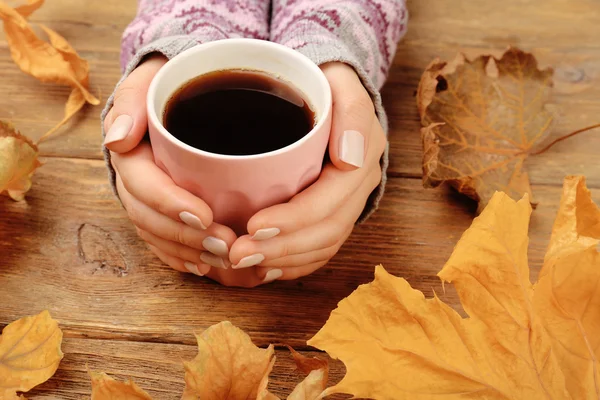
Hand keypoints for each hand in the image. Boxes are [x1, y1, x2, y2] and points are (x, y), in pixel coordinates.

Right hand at [105, 55, 238, 280]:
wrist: (176, 94)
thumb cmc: (168, 83)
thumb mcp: (151, 79)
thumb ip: (133, 101)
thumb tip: (118, 139)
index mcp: (129, 153)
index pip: (144, 184)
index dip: (170, 204)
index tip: (204, 216)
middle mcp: (133, 181)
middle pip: (150, 219)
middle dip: (186, 237)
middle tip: (226, 246)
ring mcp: (145, 200)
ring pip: (158, 236)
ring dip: (189, 253)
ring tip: (225, 260)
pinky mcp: (160, 211)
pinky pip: (162, 243)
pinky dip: (181, 258)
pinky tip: (206, 267)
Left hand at [229, 62, 385, 283]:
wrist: (331, 93)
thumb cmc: (326, 85)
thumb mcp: (341, 83)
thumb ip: (351, 113)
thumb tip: (349, 160)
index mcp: (361, 160)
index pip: (330, 201)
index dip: (294, 220)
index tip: (253, 226)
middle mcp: (358, 189)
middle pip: (326, 232)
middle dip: (282, 249)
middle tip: (238, 255)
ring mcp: (348, 204)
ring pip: (322, 247)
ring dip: (283, 262)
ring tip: (243, 265)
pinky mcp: (335, 213)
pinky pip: (320, 250)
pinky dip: (293, 264)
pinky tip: (266, 269)